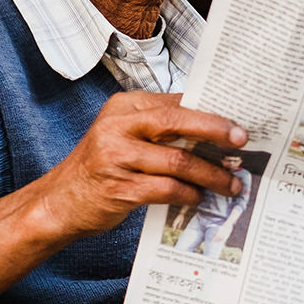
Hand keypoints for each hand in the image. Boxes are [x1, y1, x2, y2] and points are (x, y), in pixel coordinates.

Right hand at [33, 92, 247, 243]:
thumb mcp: (125, 135)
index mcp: (124, 107)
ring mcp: (116, 157)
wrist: (60, 201)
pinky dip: (189, 194)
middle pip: (177, 121)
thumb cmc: (103, 167)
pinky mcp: (120, 188)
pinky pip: (167, 189)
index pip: (176, 102)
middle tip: (243, 141)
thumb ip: (160, 128)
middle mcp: (118, 127)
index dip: (211, 111)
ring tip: (231, 184)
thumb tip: (215, 130)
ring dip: (211, 174)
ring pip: (178, 160)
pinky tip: (199, 198)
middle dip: (216, 131)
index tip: (239, 122)